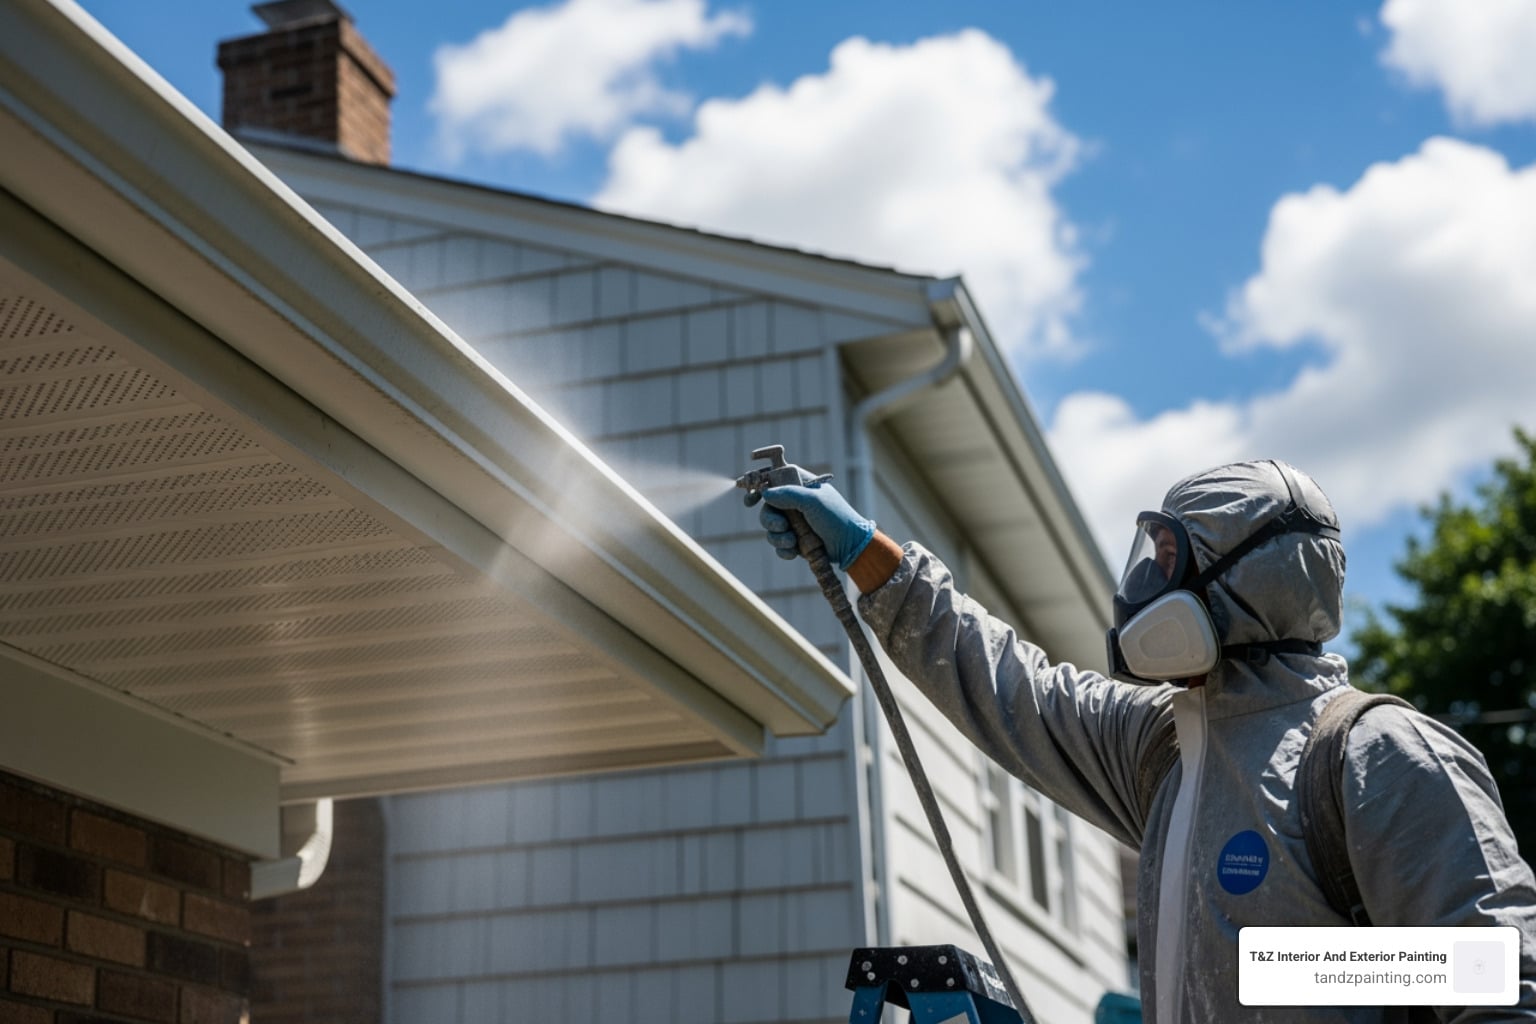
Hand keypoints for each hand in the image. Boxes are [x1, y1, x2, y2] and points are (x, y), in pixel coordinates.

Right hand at [757, 481, 874, 570]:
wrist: (850, 546)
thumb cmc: (836, 517)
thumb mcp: (812, 501)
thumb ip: (788, 494)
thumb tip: (765, 494)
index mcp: (801, 485)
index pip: (775, 478)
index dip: (760, 485)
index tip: (750, 498)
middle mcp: (795, 502)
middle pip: (768, 506)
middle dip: (770, 519)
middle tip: (781, 526)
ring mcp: (795, 522)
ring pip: (770, 528)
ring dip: (778, 536)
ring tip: (793, 541)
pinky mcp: (796, 540)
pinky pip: (779, 544)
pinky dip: (783, 549)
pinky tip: (794, 551)